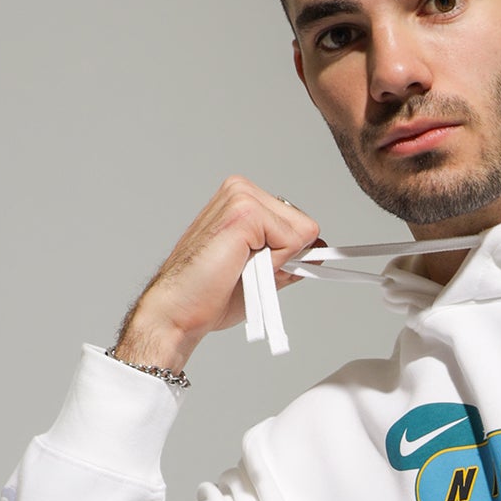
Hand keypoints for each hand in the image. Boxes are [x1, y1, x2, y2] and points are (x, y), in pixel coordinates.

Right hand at [114, 175, 324, 368]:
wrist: (180, 310)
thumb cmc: (211, 294)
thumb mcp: (263, 273)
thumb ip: (290, 258)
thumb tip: (320, 249)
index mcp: (243, 199)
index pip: (298, 222)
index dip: (288, 255)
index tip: (259, 268)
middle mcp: (242, 190)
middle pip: (304, 225)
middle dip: (286, 257)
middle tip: (249, 272)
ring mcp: (242, 196)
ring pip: (301, 232)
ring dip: (278, 261)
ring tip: (242, 269)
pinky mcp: (244, 211)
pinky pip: (292, 240)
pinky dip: (274, 263)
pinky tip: (242, 266)